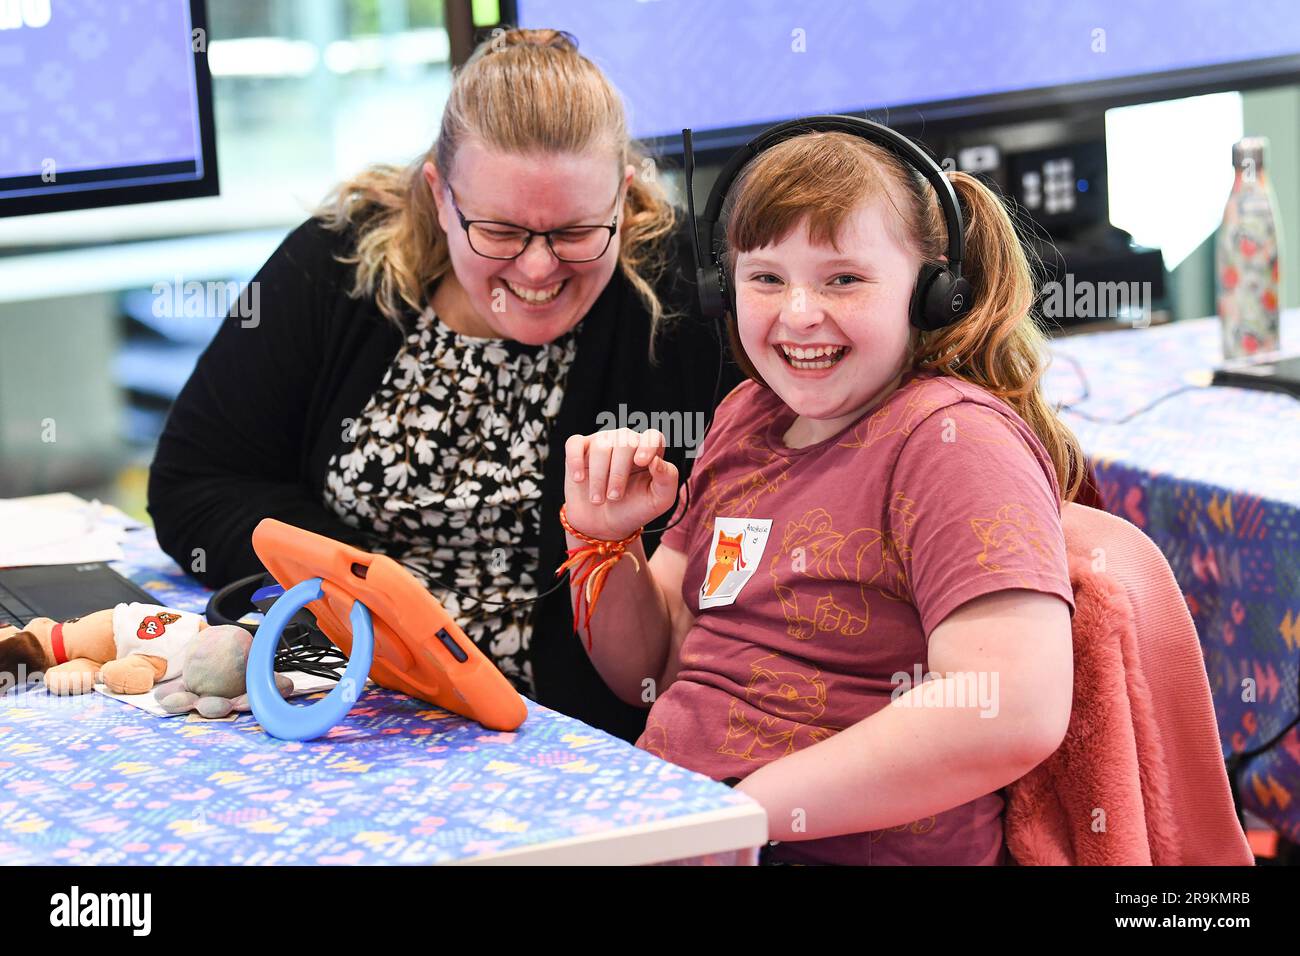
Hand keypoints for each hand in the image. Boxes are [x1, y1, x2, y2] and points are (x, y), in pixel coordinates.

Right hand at [563, 428, 678, 540]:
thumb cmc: (634, 509)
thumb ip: (668, 479)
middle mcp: (626, 442)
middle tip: (614, 497)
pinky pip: (575, 444)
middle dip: (618, 473)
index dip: (648, 445)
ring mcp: (602, 443)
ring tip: (598, 499)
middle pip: (625, 443)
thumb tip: (657, 460)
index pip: (653, 437)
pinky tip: (579, 479)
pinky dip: (575, 461)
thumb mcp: (659, 501)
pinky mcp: (579, 449)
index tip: (641, 462)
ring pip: (601, 446)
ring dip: (599, 477)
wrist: (604, 524)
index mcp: (649, 452)